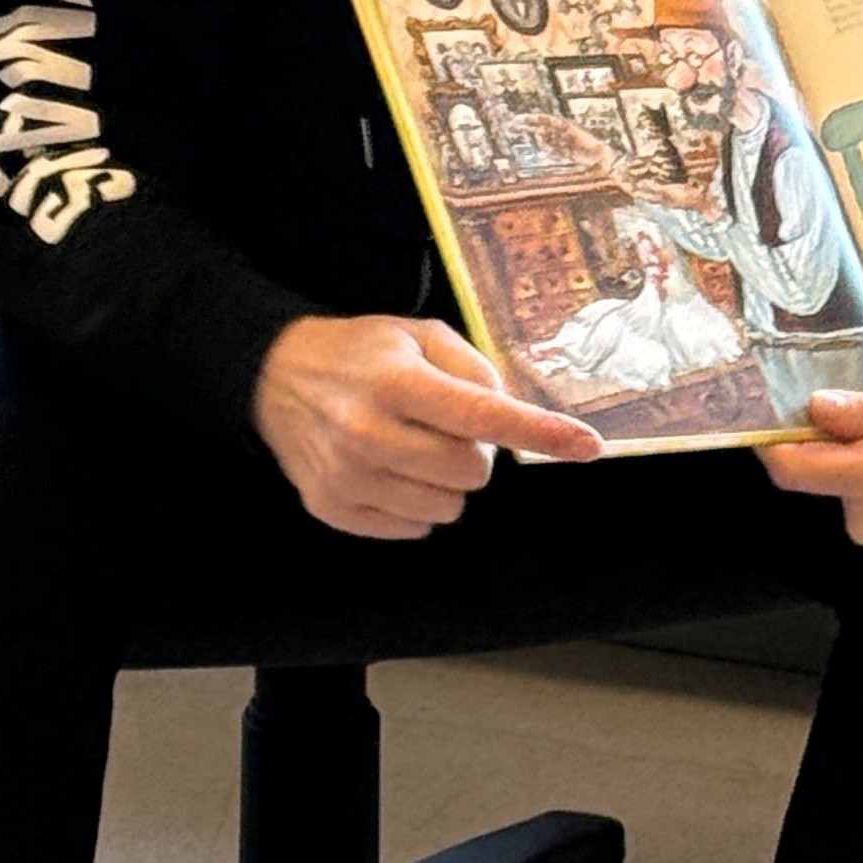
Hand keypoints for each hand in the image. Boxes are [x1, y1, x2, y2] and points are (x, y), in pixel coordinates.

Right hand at [255, 314, 600, 538]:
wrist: (274, 377)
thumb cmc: (360, 354)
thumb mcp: (417, 335)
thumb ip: (473, 370)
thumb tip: (512, 415)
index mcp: (395, 380)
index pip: (482, 415)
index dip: (540, 432)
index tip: (588, 445)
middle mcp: (367, 431)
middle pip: (471, 472)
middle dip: (474, 453)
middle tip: (444, 428)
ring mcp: (347, 475)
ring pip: (446, 508)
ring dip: (444, 483)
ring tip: (413, 448)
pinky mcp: (332, 507)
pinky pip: (412, 528)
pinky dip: (415, 505)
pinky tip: (389, 470)